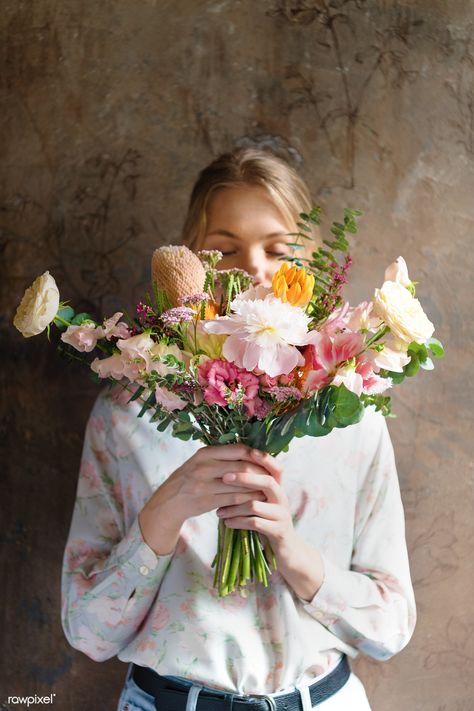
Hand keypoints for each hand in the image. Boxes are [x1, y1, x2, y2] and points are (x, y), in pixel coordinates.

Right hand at [138, 444, 273, 555]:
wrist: (170, 501)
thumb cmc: (190, 478)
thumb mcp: (201, 461)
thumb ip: (222, 456)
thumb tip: (251, 452)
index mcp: (205, 453)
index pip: (238, 450)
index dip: (256, 455)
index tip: (267, 460)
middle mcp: (204, 467)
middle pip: (242, 467)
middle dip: (260, 473)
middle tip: (272, 476)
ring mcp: (205, 485)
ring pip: (240, 485)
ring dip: (256, 487)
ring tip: (267, 488)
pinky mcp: (207, 501)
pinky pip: (234, 499)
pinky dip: (248, 499)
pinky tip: (255, 499)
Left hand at [216, 449, 324, 599]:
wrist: (286, 550)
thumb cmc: (267, 521)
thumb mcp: (262, 501)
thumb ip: (252, 488)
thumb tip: (228, 469)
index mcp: (279, 488)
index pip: (276, 467)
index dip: (264, 458)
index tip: (246, 451)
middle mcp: (282, 498)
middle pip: (266, 481)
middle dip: (244, 478)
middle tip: (224, 478)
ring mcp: (282, 515)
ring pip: (255, 504)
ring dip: (234, 507)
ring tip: (219, 511)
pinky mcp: (278, 532)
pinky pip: (255, 523)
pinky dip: (237, 522)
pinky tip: (227, 522)